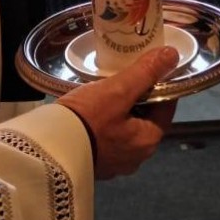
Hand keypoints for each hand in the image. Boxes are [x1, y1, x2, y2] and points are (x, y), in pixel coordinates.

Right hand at [58, 45, 179, 177]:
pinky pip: (107, 139)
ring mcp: (114, 164)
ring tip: (105, 91)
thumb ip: (145, 73)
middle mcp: (136, 158)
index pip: (166, 108)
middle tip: (123, 76)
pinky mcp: (95, 165)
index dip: (161, 85)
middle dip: (137, 98)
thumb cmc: (87, 119)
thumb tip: (172, 55)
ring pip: (125, 129)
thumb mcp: (117, 90)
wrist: (47, 150)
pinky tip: (91, 112)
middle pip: (145, 119)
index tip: (149, 67)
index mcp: (147, 142)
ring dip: (120, 112)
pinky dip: (104, 124)